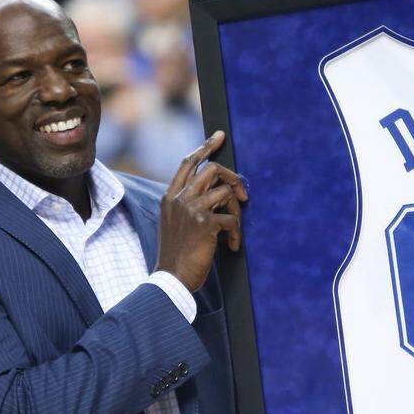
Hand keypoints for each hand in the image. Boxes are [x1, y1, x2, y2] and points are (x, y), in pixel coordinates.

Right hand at [155, 131, 248, 291]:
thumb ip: (188, 205)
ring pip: (225, 191)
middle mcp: (179, 198)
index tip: (220, 136)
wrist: (171, 278)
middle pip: (211, 169)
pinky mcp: (205, 223)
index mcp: (170, 197)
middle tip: (243, 194)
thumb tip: (217, 193)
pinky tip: (232, 246)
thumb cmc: (177, 254)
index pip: (188, 163)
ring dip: (236, 211)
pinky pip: (232, 218)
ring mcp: (191, 209)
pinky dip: (236, 233)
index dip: (205, 147)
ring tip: (233, 230)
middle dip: (233, 178)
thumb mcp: (176, 223)